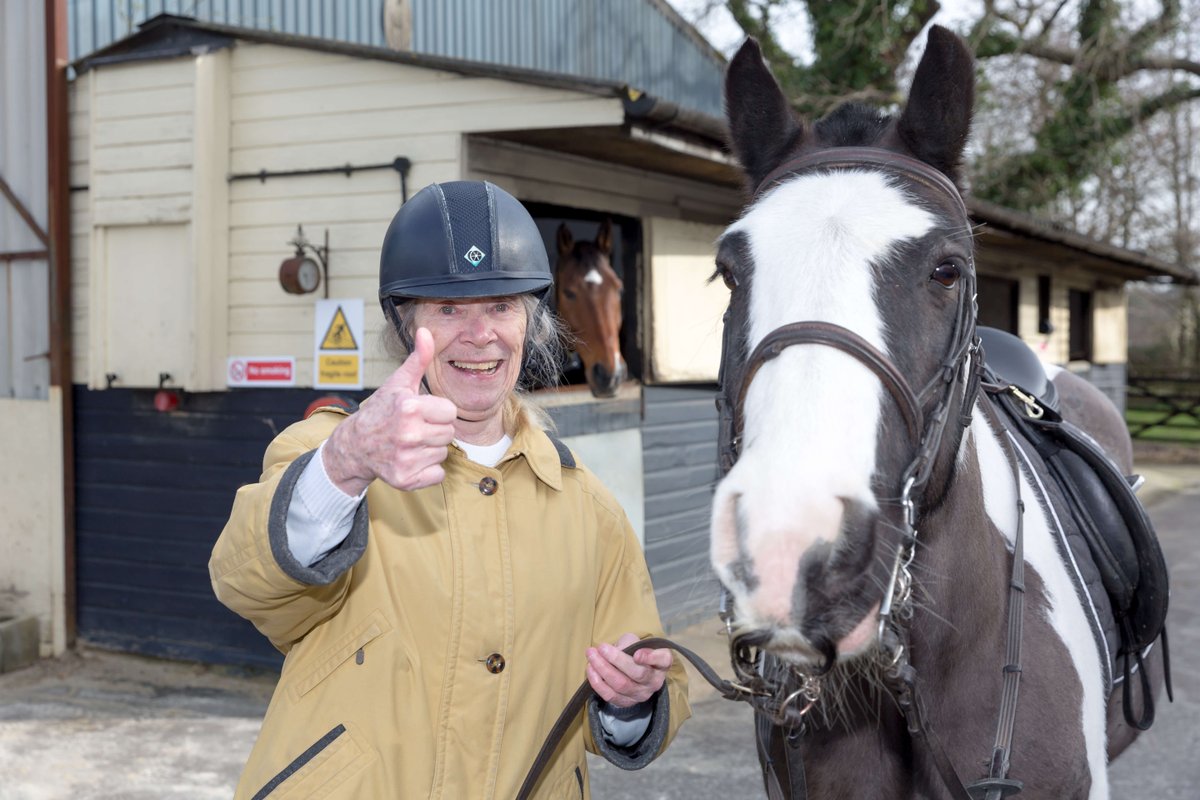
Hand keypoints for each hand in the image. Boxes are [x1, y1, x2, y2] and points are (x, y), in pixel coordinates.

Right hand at [322, 328, 456, 494]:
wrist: (355, 446)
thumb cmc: (381, 411)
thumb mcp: (398, 383)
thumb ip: (418, 359)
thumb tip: (426, 331)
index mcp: (409, 407)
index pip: (450, 412)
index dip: (438, 412)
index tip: (421, 413)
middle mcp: (407, 434)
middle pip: (449, 433)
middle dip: (436, 430)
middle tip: (414, 428)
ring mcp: (405, 458)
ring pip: (442, 453)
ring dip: (430, 449)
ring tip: (410, 443)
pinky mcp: (405, 479)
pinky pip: (437, 474)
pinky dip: (428, 470)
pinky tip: (410, 459)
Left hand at [585, 633, 672, 707]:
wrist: (631, 670)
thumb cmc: (635, 651)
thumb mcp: (636, 641)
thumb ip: (629, 643)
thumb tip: (616, 651)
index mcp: (662, 663)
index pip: (663, 660)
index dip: (650, 657)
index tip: (637, 653)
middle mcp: (654, 681)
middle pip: (638, 673)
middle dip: (616, 659)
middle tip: (601, 647)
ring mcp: (641, 695)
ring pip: (621, 684)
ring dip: (603, 669)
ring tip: (591, 655)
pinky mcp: (626, 703)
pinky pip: (610, 695)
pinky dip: (597, 682)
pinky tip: (590, 669)